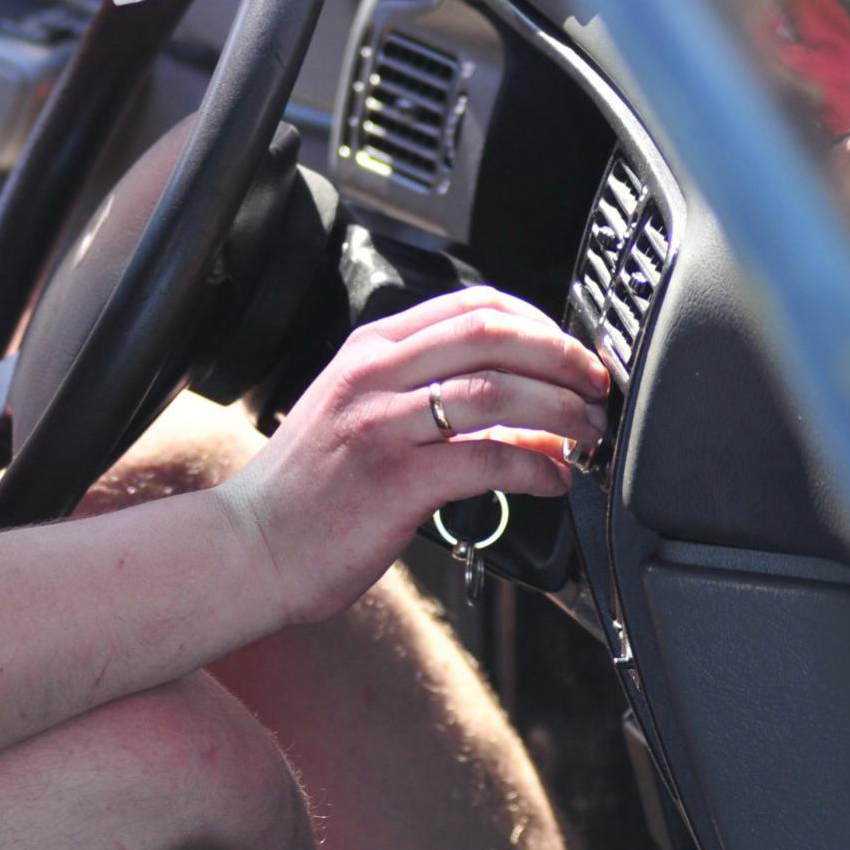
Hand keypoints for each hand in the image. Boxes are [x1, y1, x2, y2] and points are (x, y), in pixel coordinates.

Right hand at [213, 288, 609, 628]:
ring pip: (498, 391)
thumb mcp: (356, 416)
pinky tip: (552, 482)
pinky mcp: (396, 481)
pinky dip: (537, 468)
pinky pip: (489, 460)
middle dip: (563, 358)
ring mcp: (383, 425)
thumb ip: (430, 401)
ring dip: (563, 411)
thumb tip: (529, 415)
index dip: (538, 322)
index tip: (570, 352)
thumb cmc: (307, 490)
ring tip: (589, 435)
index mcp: (368, 350)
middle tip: (597, 388)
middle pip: (493, 334)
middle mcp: (374, 375)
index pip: (470, 305)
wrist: (252, 544)